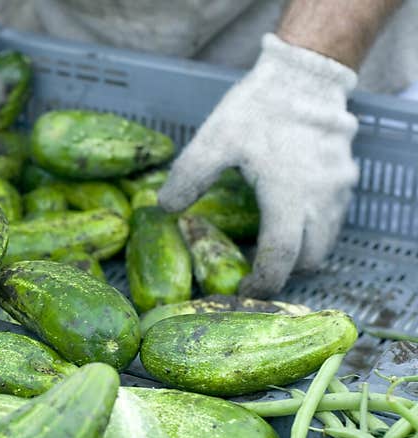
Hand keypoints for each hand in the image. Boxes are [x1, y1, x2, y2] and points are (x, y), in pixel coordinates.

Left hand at [157, 33, 359, 298]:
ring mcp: (340, 190)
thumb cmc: (260, 106)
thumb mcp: (215, 139)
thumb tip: (165, 209)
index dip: (263, 282)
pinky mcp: (346, 178)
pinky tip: (287, 217)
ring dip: (300, 251)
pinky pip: (333, 219)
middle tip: (254, 269)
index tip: (243, 290)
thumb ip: (189, 177)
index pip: (281, 258)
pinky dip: (312, 230)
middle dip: (283, 271)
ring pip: (325, 241)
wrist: (306, 72)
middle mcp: (322, 200)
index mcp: (290, 197)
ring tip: (268, 246)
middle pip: (309, 258)